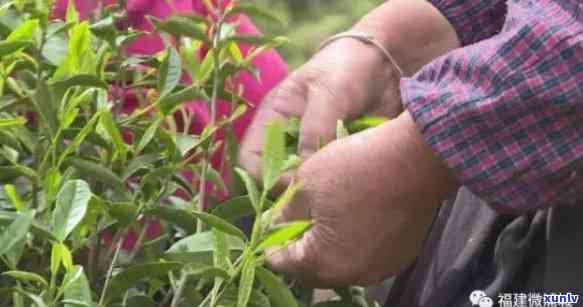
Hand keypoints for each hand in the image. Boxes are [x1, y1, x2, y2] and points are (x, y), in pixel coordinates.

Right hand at [239, 38, 401, 178]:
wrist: (383, 65)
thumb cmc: (347, 69)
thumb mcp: (329, 92)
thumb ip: (316, 127)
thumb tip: (306, 168)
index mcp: (272, 121)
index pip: (250, 160)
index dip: (265, 176)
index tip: (297, 183)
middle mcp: (287, 142)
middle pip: (275, 180)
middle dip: (294, 189)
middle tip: (323, 191)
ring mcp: (312, 154)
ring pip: (304, 185)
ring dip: (320, 189)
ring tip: (343, 185)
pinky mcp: (335, 161)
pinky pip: (331, 182)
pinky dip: (341, 185)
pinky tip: (358, 179)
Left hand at [268, 112, 458, 286]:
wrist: (417, 158)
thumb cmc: (356, 168)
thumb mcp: (307, 183)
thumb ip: (286, 212)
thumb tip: (274, 224)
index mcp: (324, 262)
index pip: (284, 265)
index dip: (272, 246)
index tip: (269, 229)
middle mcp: (353, 275)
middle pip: (314, 271)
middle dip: (300, 249)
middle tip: (294, 222)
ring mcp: (381, 268)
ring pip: (342, 264)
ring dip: (328, 248)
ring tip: (324, 218)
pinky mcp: (401, 256)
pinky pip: (367, 257)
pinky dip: (355, 244)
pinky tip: (355, 218)